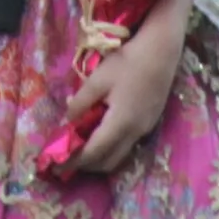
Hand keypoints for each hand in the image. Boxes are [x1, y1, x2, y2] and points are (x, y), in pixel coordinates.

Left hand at [62, 0, 189, 174]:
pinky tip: (100, 133)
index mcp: (121, 123)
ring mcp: (145, 128)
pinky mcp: (150, 121)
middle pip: (108, 161)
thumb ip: (81, 103)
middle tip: (66, 160)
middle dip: (86, 165)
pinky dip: (111, 146)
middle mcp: (135, 132)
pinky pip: (128, 144)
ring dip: (100, 157)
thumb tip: (67, 122)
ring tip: (80, 149)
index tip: (56, 167)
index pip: (94, 153)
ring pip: (120, 155)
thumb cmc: (128, 61)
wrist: (162, 50)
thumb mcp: (98, 79)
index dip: (74, 162)